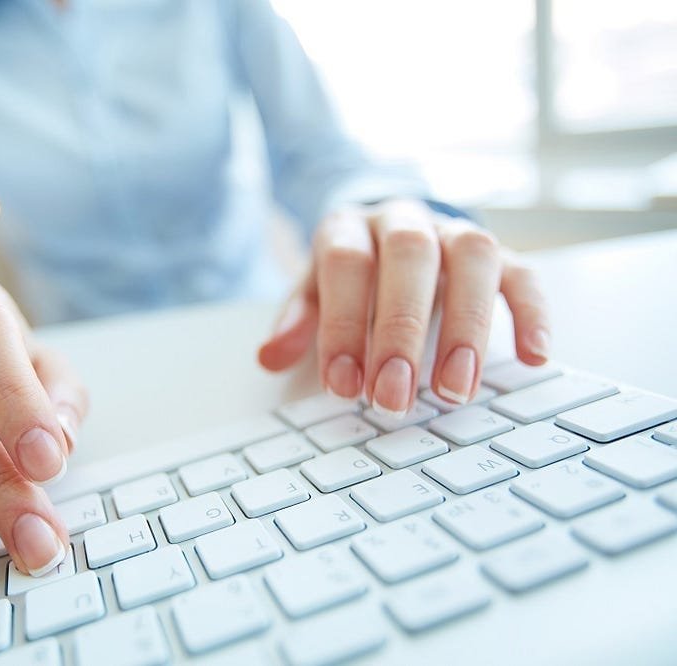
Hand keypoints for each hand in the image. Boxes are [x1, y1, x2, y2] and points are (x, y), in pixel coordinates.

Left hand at [258, 200, 548, 411]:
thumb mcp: (313, 289)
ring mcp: (455, 232)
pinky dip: (532, 313)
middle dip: (401, 331)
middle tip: (395, 398)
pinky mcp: (501, 253)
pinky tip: (533, 358)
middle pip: (409, 257)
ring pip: (472, 258)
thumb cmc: (350, 270)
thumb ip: (297, 319)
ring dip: (467, 326)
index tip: (344, 384)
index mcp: (350, 226)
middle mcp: (405, 220)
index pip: (346, 263)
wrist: (390, 225)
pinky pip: (524, 272)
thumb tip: (270, 356)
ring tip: (455, 390)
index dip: (344, 323)